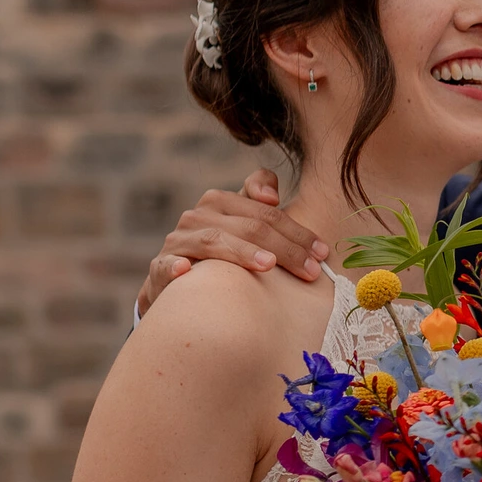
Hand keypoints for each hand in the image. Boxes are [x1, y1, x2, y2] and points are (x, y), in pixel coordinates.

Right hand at [136, 169, 328, 317]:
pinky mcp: (160, 268)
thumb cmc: (221, 252)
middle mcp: (197, 216)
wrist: (177, 285)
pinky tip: (187, 271)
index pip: (265, 210)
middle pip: (248, 226)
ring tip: (268, 266)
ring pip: (214, 240)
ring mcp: (178, 242)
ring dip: (242, 252)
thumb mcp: (242, 224)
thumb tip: (272, 195)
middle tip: (311, 270)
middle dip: (285, 248)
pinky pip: (166, 266)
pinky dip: (175, 267)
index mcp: (220, 202)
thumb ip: (260, 200)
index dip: (295, 229)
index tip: (321, 251)